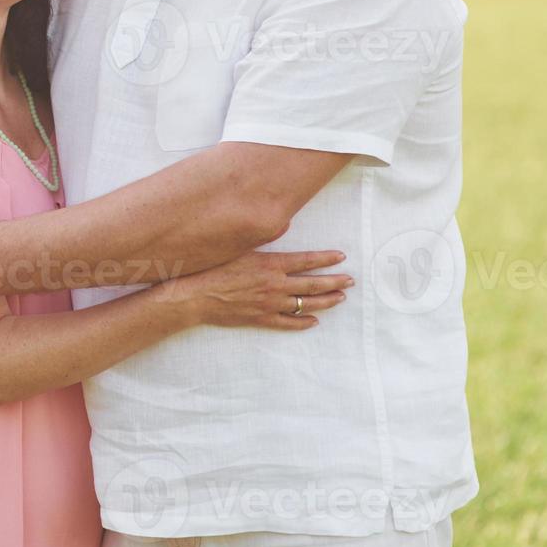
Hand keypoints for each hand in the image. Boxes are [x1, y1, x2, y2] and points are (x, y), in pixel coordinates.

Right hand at [160, 250, 353, 329]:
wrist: (196, 296)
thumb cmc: (213, 268)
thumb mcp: (238, 247)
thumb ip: (262, 238)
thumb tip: (283, 223)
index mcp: (270, 264)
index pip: (307, 261)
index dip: (326, 259)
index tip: (341, 257)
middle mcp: (275, 285)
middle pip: (312, 283)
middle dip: (334, 281)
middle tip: (350, 280)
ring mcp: (270, 304)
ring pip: (305, 304)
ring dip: (326, 301)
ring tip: (340, 298)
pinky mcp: (261, 319)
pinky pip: (288, 323)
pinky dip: (302, 323)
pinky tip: (313, 321)